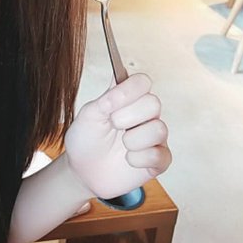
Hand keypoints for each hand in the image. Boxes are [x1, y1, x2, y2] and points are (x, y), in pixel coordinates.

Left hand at [64, 73, 171, 198]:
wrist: (82, 171)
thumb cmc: (86, 139)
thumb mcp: (90, 114)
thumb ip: (108, 96)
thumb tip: (122, 71)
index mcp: (129, 99)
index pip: (142, 82)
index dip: (129, 91)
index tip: (110, 103)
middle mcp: (145, 115)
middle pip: (154, 104)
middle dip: (129, 116)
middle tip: (113, 124)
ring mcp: (153, 137)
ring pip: (159, 129)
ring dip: (133, 139)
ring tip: (121, 144)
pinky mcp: (158, 160)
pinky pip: (161, 155)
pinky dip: (139, 159)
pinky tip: (128, 160)